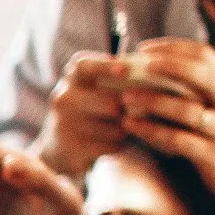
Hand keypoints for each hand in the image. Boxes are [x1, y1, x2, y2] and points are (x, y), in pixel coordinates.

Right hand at [34, 53, 132, 179]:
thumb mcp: (96, 89)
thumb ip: (118, 80)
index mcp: (72, 78)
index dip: (105, 66)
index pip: (85, 66)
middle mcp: (64, 98)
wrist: (61, 148)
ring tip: (120, 129)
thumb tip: (153, 79)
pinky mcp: (72, 147)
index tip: (125, 71)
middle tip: (135, 113)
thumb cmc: (90, 110)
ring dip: (125, 130)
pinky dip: (118, 145)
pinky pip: (110, 145)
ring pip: (114, 127)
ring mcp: (64, 124)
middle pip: (111, 103)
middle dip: (129, 111)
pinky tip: (112, 143)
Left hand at [118, 38, 214, 214]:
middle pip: (203, 73)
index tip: (145, 48)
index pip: (206, 55)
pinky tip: (130, 126)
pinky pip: (178, 141)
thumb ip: (205, 91)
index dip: (174, 48)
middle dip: (168, 64)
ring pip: (188, 108)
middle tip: (137, 63)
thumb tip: (163, 73)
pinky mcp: (214, 156)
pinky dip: (152, 131)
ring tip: (125, 96)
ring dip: (153, 100)